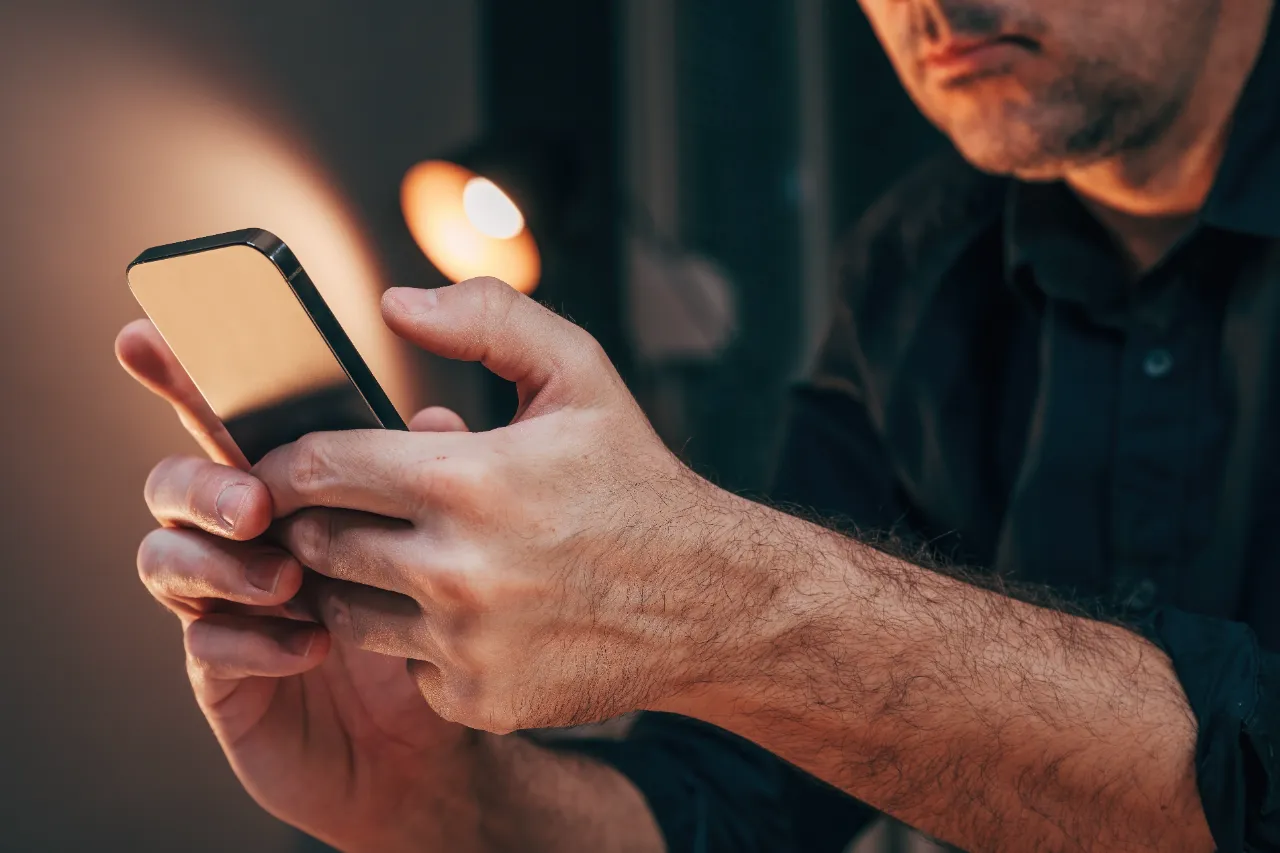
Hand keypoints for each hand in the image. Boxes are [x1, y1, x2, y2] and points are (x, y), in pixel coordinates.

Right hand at [116, 322, 484, 852]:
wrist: (445, 737)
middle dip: (202, 480)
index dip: (184, 373)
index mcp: (299, 484)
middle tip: (256, 502)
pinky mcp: (228, 676)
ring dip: (217, 561)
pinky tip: (311, 645)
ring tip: (288, 577)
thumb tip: (438, 419)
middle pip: (179, 481)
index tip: (147, 332)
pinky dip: (248, 638)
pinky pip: (204, 646)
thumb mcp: (463, 531)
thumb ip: (445, 464)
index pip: (232, 417)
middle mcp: (251, 537)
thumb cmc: (447, 618)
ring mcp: (230, 605)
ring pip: (168, 558)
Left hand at [252, 278, 770, 733]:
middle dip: (313, 525)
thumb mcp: (580, 373)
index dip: (281, 467)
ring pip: (347, 613)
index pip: (317, 469)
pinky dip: (417, 641)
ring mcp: (466, 642)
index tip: (277, 471)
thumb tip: (394, 303)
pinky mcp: (479, 697)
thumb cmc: (633, 479)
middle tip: (337, 513)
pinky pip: (404, 667)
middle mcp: (456, 569)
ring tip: (395, 558)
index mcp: (467, 480)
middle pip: (317, 546)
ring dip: (355, 584)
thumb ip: (488, 320)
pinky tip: (462, 614)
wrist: (706, 598)